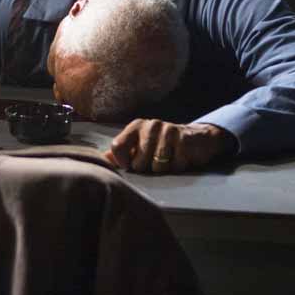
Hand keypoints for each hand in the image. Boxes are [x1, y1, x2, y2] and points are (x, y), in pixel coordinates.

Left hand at [104, 120, 235, 173]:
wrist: (195, 138)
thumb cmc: (162, 145)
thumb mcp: (139, 145)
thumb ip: (120, 153)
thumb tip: (100, 159)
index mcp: (135, 127)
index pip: (117, 147)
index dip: (124, 162)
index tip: (131, 165)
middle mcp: (150, 125)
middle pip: (139, 163)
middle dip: (147, 168)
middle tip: (156, 161)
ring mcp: (168, 130)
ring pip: (157, 166)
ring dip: (164, 169)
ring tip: (168, 159)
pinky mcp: (184, 138)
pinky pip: (175, 165)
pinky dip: (178, 167)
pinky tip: (180, 158)